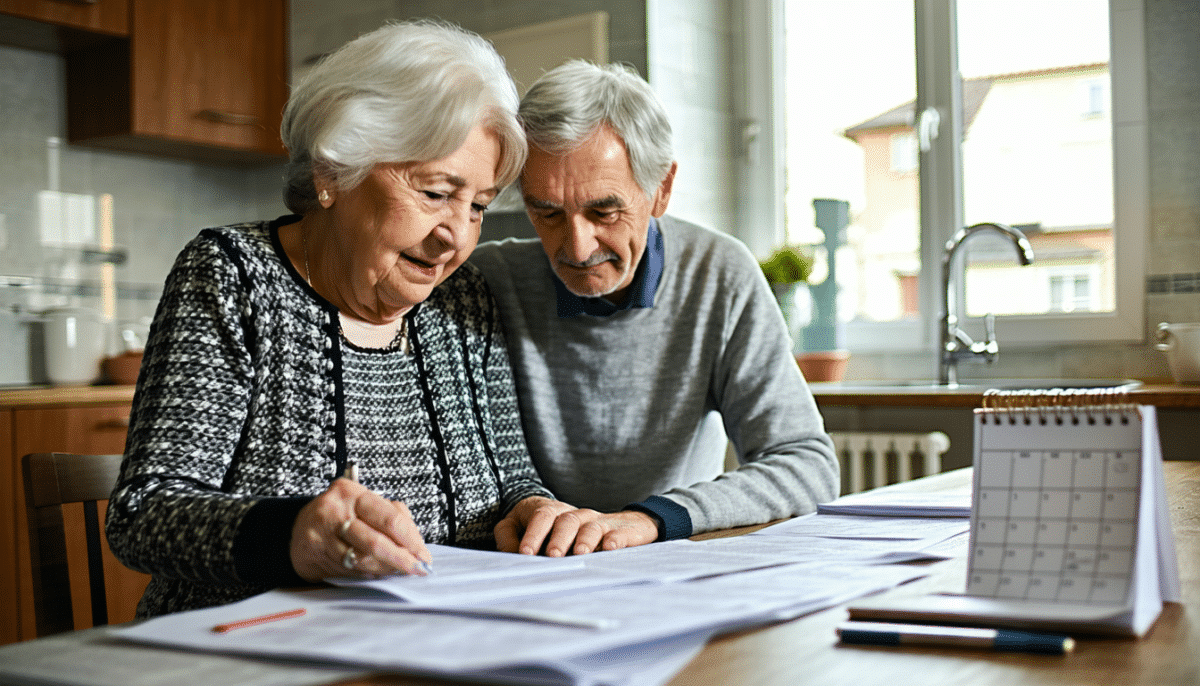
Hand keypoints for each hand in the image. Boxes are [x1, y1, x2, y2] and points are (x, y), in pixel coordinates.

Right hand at [290, 478, 431, 580]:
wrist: (299, 528)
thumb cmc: (339, 515)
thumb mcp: (363, 504)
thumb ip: (391, 515)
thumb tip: (415, 542)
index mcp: (353, 493)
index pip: (390, 518)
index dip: (411, 540)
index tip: (424, 554)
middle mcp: (336, 510)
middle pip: (376, 541)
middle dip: (402, 559)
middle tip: (418, 569)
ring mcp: (323, 534)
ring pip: (363, 558)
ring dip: (387, 569)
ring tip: (401, 571)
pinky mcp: (316, 553)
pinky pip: (350, 569)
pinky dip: (369, 573)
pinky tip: (379, 573)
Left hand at [495, 496, 659, 555]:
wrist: (624, 525)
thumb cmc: (570, 535)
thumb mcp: (538, 533)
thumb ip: (514, 539)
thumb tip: (507, 554)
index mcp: (556, 514)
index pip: (542, 517)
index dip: (533, 533)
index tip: (525, 553)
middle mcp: (577, 516)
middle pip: (566, 521)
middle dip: (558, 538)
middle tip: (551, 556)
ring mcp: (600, 523)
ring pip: (591, 527)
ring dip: (584, 540)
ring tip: (579, 554)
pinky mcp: (622, 531)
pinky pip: (618, 533)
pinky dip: (615, 539)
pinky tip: (610, 547)